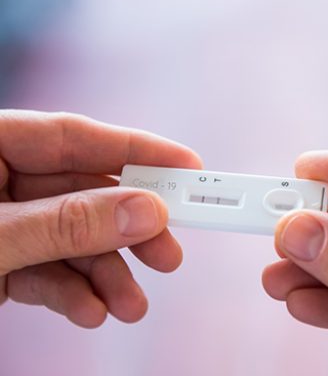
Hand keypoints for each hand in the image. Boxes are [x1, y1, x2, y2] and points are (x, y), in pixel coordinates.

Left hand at [0, 110, 201, 327]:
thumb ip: (67, 223)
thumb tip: (147, 211)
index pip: (75, 137)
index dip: (137, 150)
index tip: (189, 167)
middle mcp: (0, 178)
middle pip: (85, 193)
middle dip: (128, 229)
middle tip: (168, 252)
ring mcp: (5, 222)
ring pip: (72, 239)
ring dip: (106, 274)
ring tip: (129, 305)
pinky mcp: (3, 262)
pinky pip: (48, 271)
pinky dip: (73, 293)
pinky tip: (90, 310)